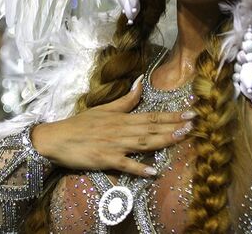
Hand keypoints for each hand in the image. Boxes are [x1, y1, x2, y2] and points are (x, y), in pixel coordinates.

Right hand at [31, 77, 194, 176]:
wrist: (57, 138)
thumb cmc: (80, 124)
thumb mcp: (104, 108)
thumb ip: (126, 98)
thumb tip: (141, 81)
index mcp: (122, 118)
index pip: (152, 115)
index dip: (172, 115)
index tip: (191, 112)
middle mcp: (121, 130)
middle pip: (152, 128)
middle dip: (174, 125)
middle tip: (194, 123)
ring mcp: (114, 145)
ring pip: (143, 142)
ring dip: (163, 140)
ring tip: (181, 137)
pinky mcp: (105, 160)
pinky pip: (125, 164)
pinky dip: (139, 168)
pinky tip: (153, 171)